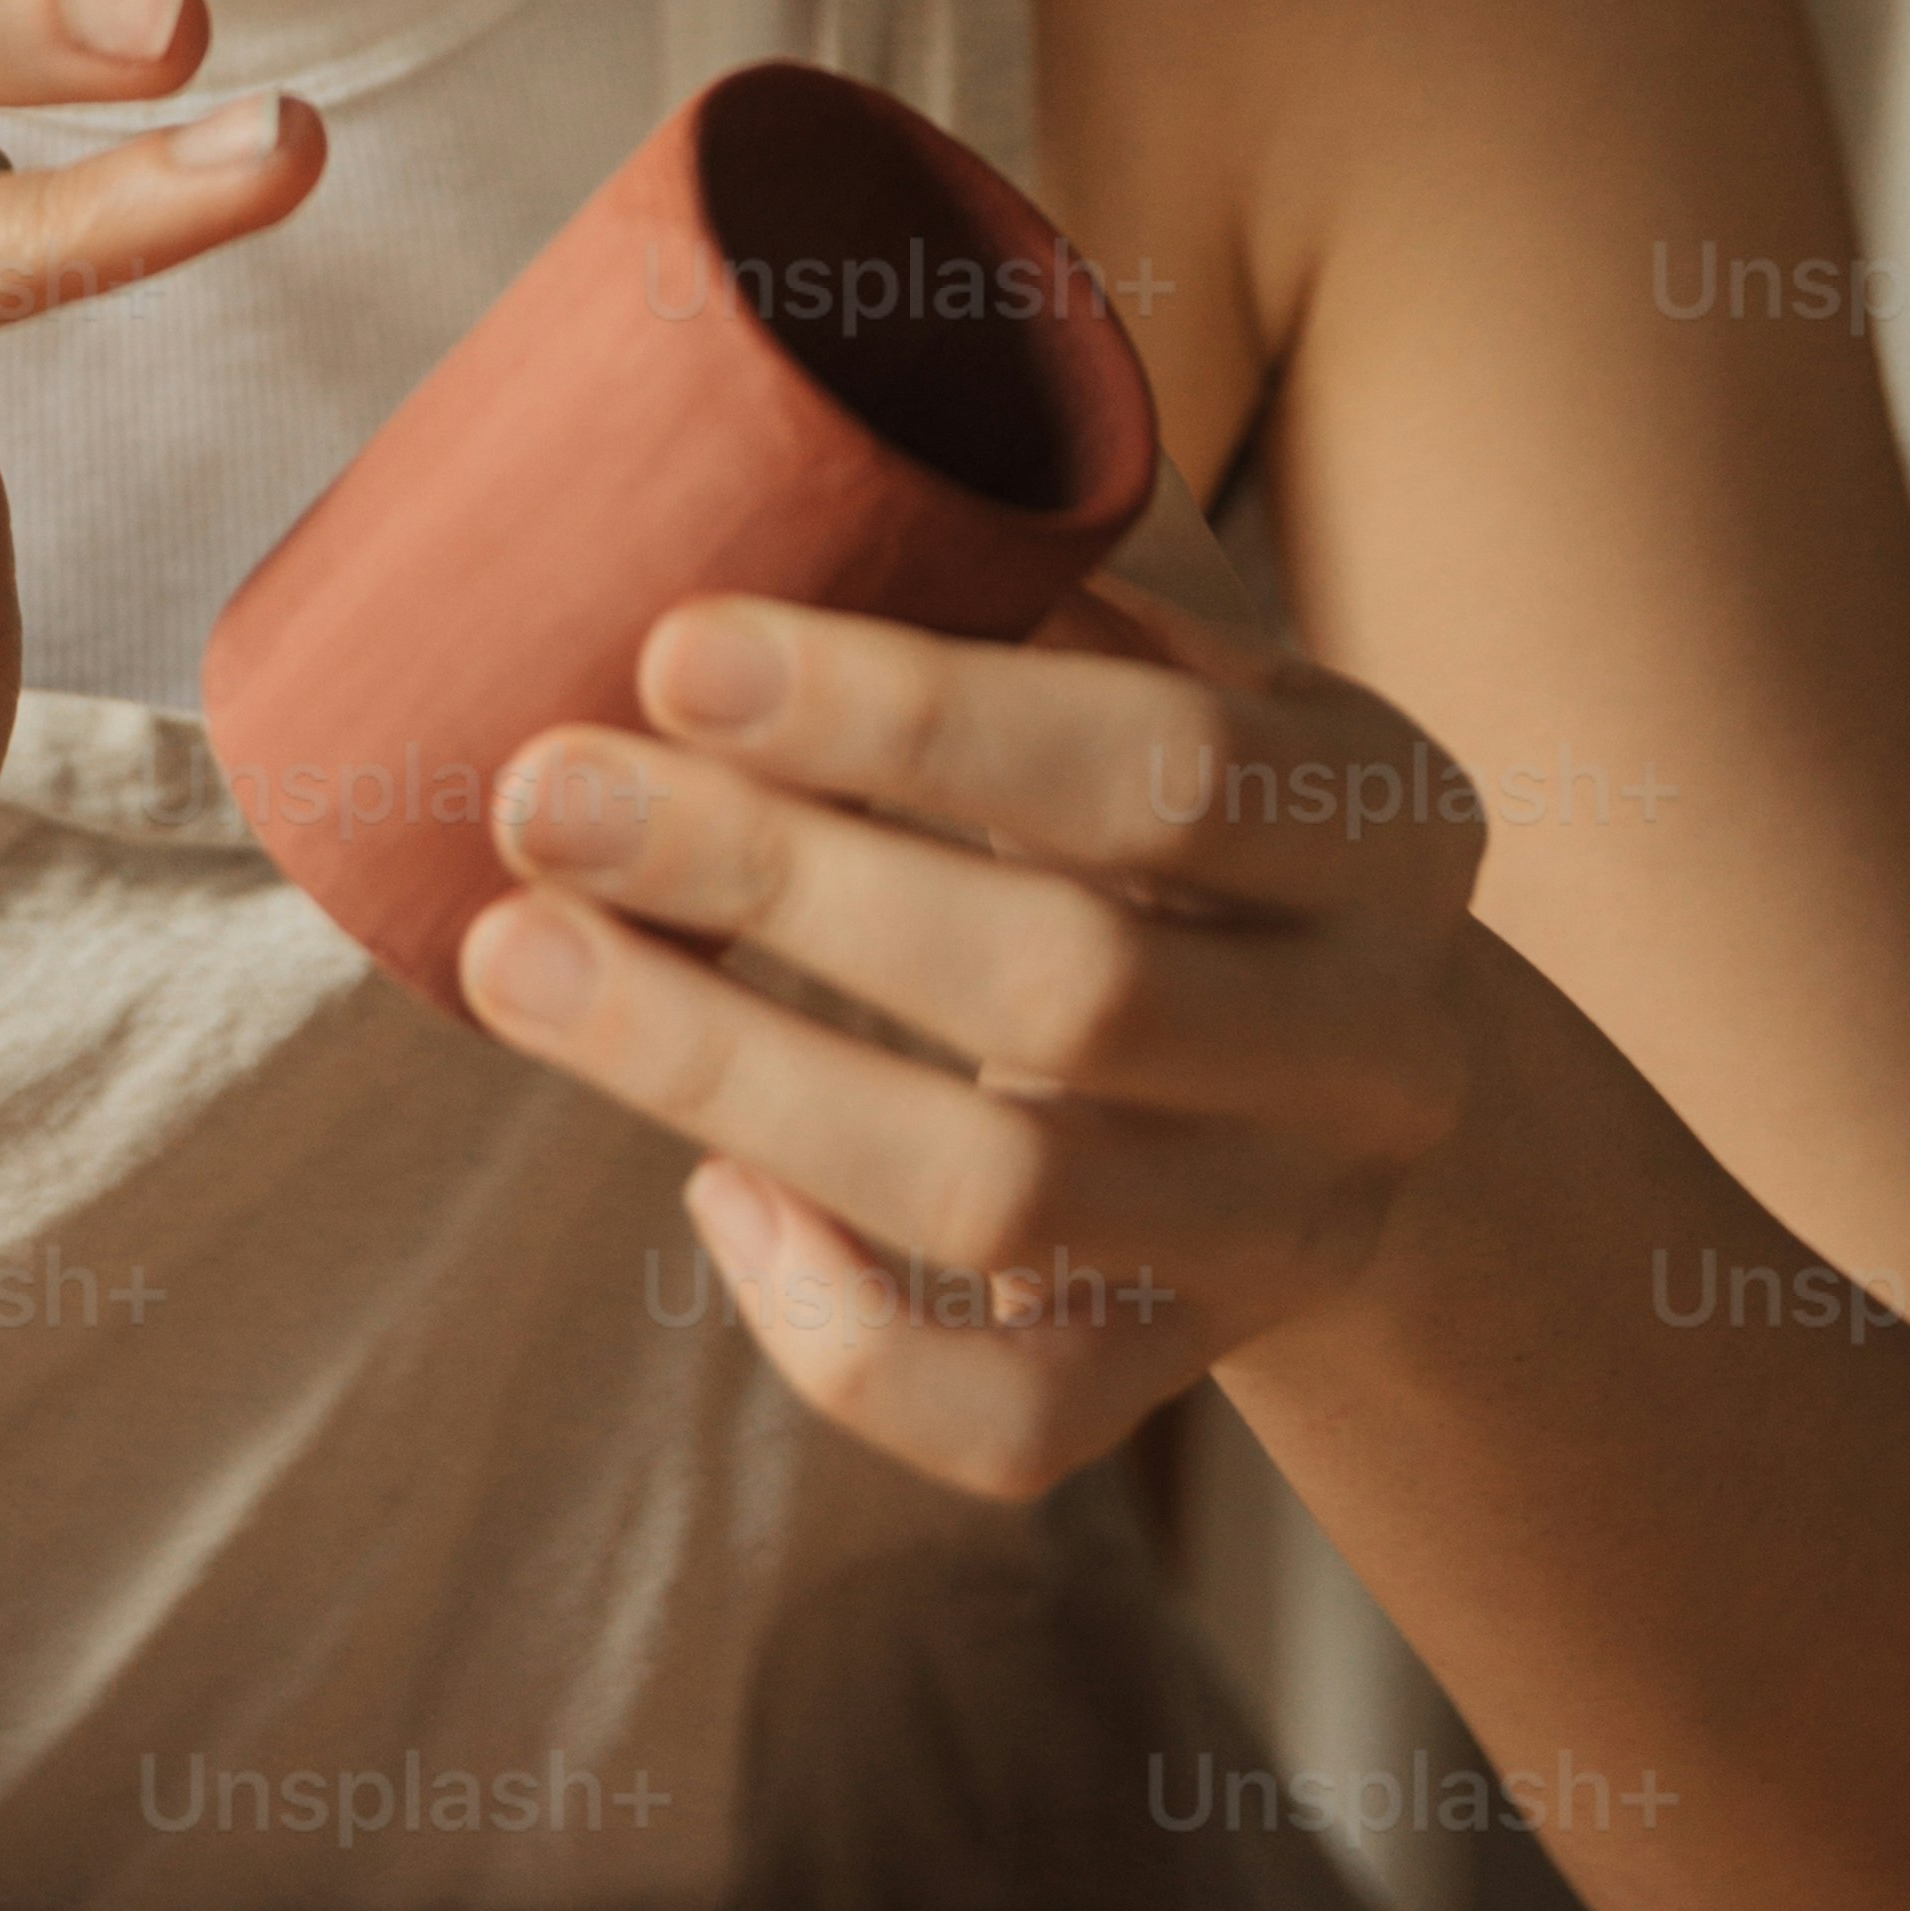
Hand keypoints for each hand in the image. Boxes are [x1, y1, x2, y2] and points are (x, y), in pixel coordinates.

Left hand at [458, 582, 1485, 1493]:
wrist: (1362, 1072)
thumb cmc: (1184, 811)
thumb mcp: (1172, 673)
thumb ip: (1016, 597)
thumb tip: (736, 485)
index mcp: (1387, 817)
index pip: (1161, 765)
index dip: (907, 717)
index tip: (671, 651)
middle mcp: (1377, 1043)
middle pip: (1069, 989)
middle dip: (774, 884)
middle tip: (541, 796)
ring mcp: (1291, 1232)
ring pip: (1007, 1199)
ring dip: (732, 1075)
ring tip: (522, 960)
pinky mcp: (1188, 1376)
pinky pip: (1011, 1425)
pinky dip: (837, 1329)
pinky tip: (713, 1193)